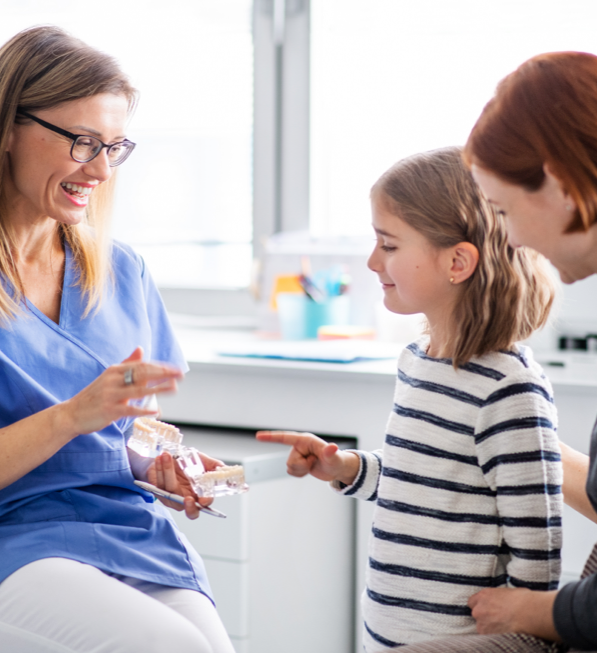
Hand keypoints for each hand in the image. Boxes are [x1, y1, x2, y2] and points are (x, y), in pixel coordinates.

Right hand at [62, 347, 183, 435]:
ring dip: (158, 389)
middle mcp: (113, 380)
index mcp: (115, 370)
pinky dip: (143, 410)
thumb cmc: (94, 396)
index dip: (160, 366)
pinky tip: (157, 411)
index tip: (176, 369)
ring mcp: (110, 395)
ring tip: (174, 388)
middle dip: (163, 373)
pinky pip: (129, 410)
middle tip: (180, 374)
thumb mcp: (109, 376)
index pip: (142, 365)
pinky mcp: (109, 410)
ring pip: (138, 391)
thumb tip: (141, 349)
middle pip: (142, 374)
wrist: (71, 414)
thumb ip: (127, 363)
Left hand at [146, 451, 222, 519]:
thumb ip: (216, 467)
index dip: (205, 503)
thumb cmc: (187, 462)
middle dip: (189, 507)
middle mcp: (186, 498)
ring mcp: (172, 497)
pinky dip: (159, 469)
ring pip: (170, 490)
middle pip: (189, 511)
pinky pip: (158, 483)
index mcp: (199, 494)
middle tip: (189, 499)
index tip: (204, 499)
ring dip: (168, 471)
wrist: (169, 457)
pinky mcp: (158, 491)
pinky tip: (160, 459)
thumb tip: (226, 470)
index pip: (204, 504)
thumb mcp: (205, 461)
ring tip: (167, 456)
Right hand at [256, 430, 359, 484]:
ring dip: (302, 470)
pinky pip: (291, 472)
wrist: (336, 469)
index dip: (271, 437)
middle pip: (290, 460)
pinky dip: (300, 474)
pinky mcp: (297, 462)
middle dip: (302, 466)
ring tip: (313, 465)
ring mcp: (297, 454)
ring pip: (290, 467)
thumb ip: (331, 453)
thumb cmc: (336, 460)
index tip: (258, 436)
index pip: (285, 437)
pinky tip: (309, 469)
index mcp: (305, 440)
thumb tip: (332, 447)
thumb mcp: (334, 458)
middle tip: (315, 462)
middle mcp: (299, 446)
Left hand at [468, 587, 560, 640]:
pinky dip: (494, 637)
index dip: (481, 606)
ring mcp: (482, 623)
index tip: (488, 610)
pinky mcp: (487, 636)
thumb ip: (499, 598)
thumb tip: (503, 601)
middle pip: (477, 615)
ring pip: (482, 627)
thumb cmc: (523, 601)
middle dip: (485, 618)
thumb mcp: (508, 593)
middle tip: (498, 620)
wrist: (528, 614)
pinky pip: (487, 637)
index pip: (473, 602)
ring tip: (504, 629)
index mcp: (484, 595)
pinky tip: (505, 635)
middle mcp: (479, 609)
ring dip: (490, 628)